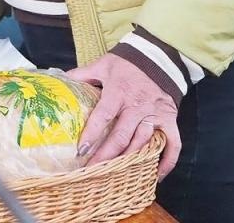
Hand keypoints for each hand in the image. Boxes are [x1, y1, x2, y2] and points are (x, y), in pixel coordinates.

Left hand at [69, 53, 180, 178]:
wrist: (157, 57)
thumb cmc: (126, 63)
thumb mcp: (102, 65)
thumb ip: (83, 74)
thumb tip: (61, 79)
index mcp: (118, 91)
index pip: (104, 115)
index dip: (92, 133)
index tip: (81, 150)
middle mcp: (137, 105)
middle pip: (121, 135)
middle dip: (106, 154)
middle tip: (94, 169)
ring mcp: (155, 114)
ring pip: (143, 142)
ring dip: (130, 160)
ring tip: (116, 173)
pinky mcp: (170, 119)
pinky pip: (172, 144)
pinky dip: (167, 161)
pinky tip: (156, 175)